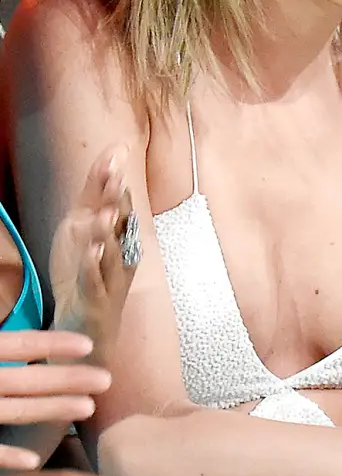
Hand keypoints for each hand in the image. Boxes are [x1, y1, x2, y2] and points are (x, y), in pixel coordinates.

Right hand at [0, 330, 110, 469]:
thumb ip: (1, 338)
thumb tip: (19, 320)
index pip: (18, 345)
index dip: (53, 343)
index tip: (89, 345)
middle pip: (25, 380)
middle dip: (67, 379)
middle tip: (108, 379)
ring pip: (13, 412)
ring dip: (51, 410)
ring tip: (90, 407)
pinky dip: (7, 456)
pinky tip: (35, 461)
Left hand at [49, 146, 136, 365]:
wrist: (88, 325)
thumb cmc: (88, 275)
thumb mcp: (84, 231)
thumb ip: (95, 198)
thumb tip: (107, 163)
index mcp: (120, 234)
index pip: (122, 200)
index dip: (118, 177)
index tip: (118, 150)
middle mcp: (122, 252)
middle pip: (122, 222)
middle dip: (120, 199)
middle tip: (117, 177)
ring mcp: (112, 275)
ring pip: (112, 250)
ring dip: (108, 232)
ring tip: (105, 214)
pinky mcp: (98, 297)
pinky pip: (96, 279)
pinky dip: (94, 265)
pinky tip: (91, 251)